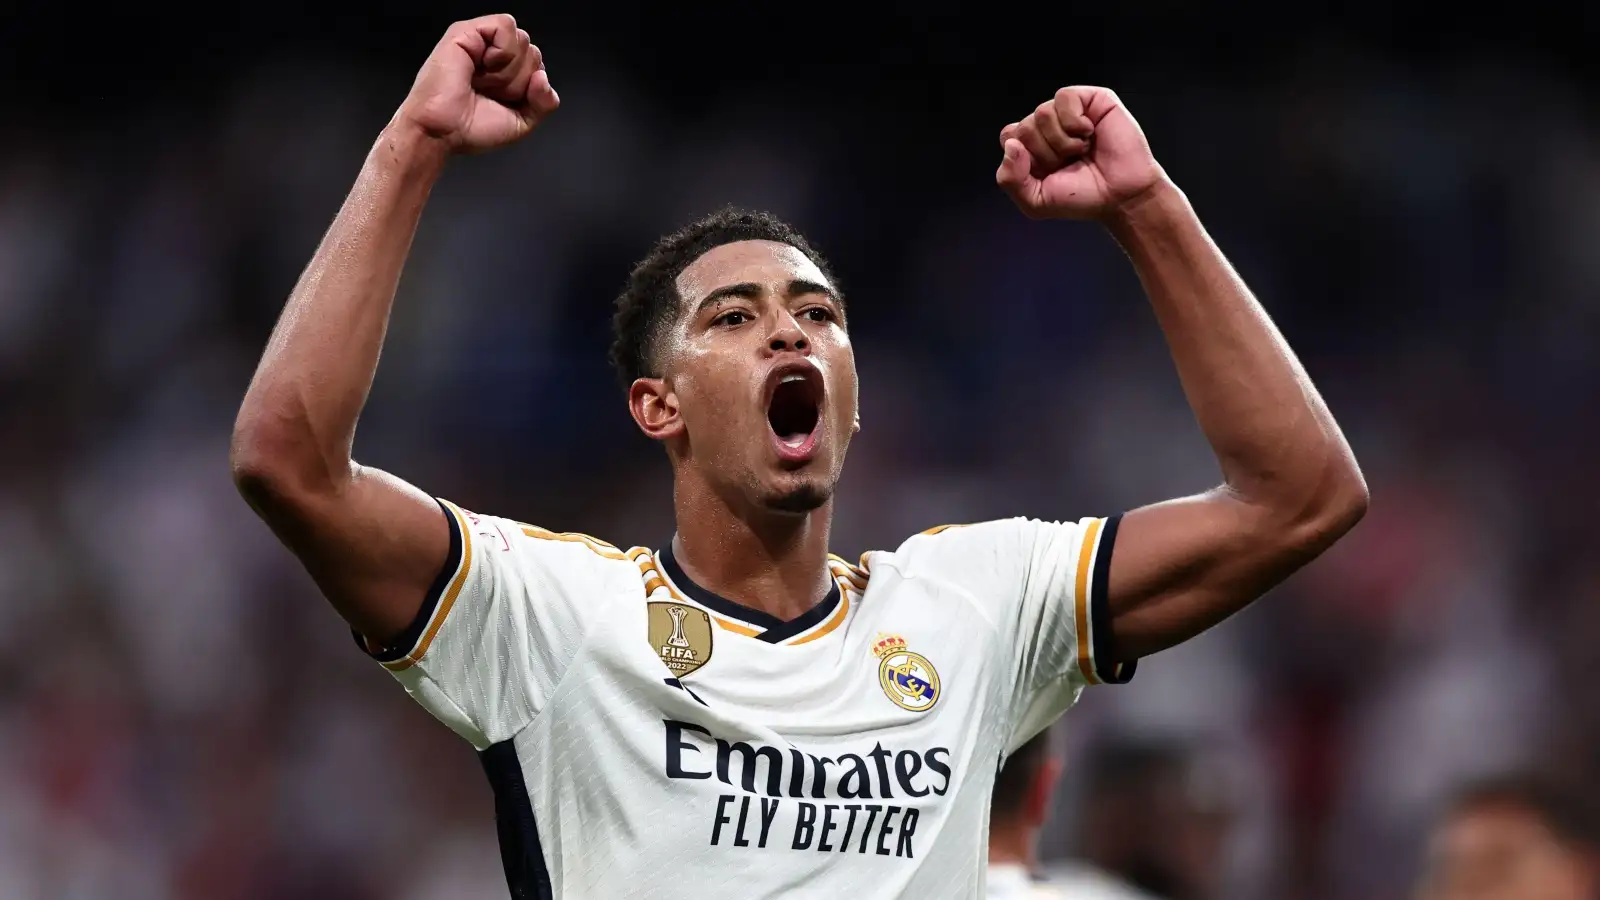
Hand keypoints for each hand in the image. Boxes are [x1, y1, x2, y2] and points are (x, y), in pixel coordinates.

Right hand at [394, 15, 559, 153]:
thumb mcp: (522, 122)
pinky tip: (482, 66)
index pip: (538, 65)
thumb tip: (543, 77)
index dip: (530, 88)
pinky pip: (506, 25)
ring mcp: (480, 40)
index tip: (504, 102)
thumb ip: (544, 102)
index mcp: (504, 72)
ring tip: (481, 82)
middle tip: (489, 93)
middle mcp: (493, 54)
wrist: (442, 131)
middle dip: (519, 81)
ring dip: (508, 71)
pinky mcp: (466, 31)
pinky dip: (501, 52)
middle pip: (533, 52)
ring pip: (523, 40)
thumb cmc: (470, 128)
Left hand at [995, 86, 1165, 220]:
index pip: (1009, 137)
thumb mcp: (1035, 201)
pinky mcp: (1091, 99)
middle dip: (1046, 154)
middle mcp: (1048, 126)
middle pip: (1023, 128)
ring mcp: (1068, 112)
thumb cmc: (1082, 197)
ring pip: (1041, 113)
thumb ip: (1010, 179)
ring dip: (1062, 141)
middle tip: (1069, 163)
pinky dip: (1074, 122)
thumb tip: (1011, 144)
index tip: (1046, 173)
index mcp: (1033, 146)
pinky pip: (1064, 97)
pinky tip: (1089, 133)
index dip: (1024, 158)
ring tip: (1082, 150)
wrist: (1121, 195)